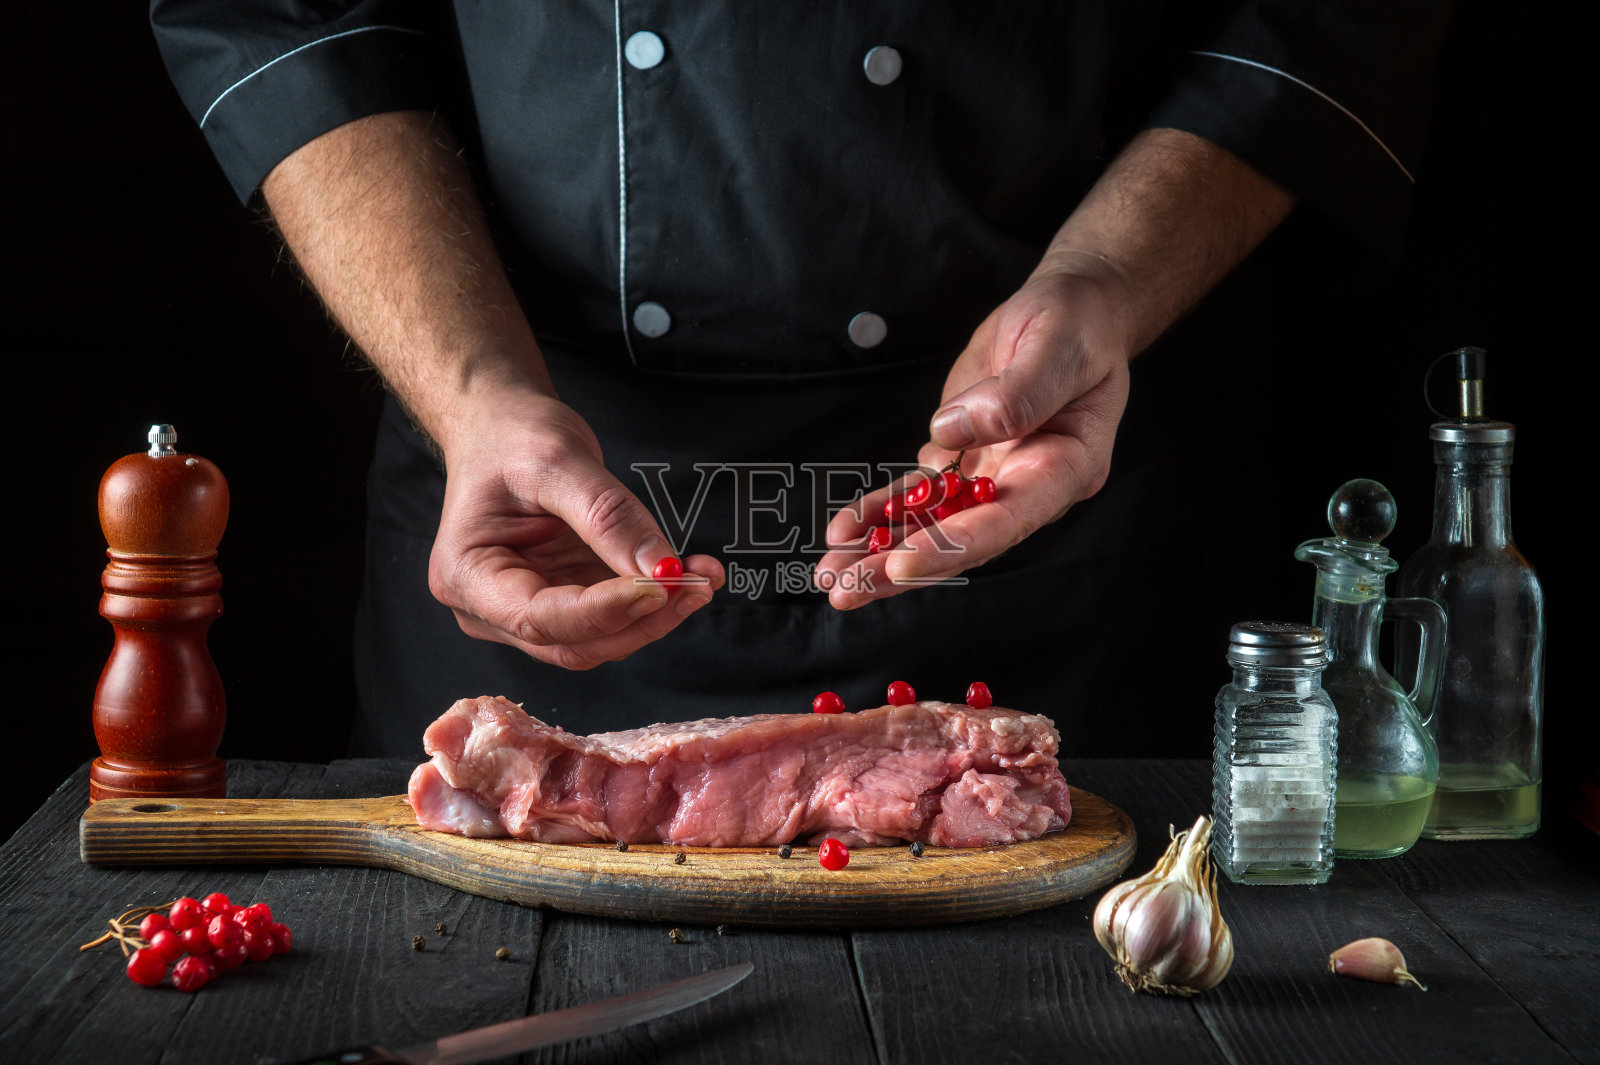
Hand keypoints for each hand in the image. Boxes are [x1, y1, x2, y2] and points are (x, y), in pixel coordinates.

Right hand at [427, 389, 724, 668]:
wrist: (502, 426)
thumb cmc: (511, 436)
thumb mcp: (558, 461)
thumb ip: (607, 516)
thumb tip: (660, 568)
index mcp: (468, 575)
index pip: (540, 617)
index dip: (605, 610)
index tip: (660, 586)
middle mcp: (490, 608)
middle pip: (573, 642)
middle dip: (641, 619)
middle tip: (696, 583)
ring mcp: (526, 609)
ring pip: (599, 638)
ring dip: (656, 614)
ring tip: (701, 575)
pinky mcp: (562, 601)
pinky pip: (612, 617)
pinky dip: (653, 600)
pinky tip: (687, 573)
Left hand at [817, 267, 1131, 607]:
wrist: (1072, 310)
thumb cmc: (1077, 325)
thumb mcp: (1059, 347)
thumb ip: (1018, 392)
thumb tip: (950, 432)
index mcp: (1066, 468)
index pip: (1008, 521)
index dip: (954, 547)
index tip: (902, 563)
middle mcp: (1027, 486)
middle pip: (961, 540)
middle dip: (901, 569)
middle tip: (845, 590)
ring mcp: (992, 478)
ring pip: (933, 526)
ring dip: (880, 552)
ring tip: (830, 576)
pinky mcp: (961, 458)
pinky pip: (917, 494)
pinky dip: (880, 511)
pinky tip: (843, 531)